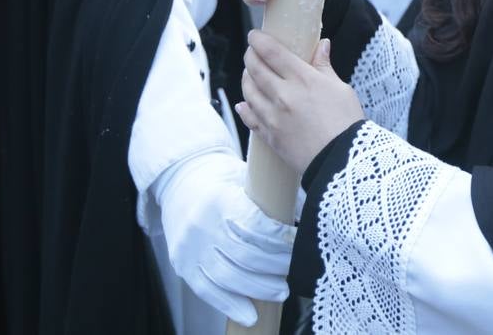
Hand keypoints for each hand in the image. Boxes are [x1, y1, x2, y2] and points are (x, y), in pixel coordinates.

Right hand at [155, 150, 294, 326]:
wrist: (180, 180)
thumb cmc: (223, 179)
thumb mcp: (248, 176)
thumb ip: (275, 195)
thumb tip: (311, 212)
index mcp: (221, 199)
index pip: (256, 226)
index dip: (281, 239)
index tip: (298, 242)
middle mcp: (203, 225)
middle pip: (244, 256)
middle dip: (275, 267)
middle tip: (293, 270)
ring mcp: (190, 248)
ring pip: (227, 277)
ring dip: (259, 289)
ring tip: (282, 292)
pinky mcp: (183, 265)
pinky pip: (207, 291)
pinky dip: (230, 305)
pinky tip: (250, 316)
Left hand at [237, 33, 364, 175]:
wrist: (342, 159)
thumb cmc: (347, 122)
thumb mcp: (341, 88)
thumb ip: (325, 66)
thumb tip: (322, 45)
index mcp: (303, 79)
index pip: (272, 53)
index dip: (259, 41)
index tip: (255, 35)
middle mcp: (283, 95)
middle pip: (255, 70)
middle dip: (250, 56)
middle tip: (251, 52)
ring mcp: (273, 116)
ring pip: (248, 92)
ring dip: (246, 79)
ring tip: (249, 74)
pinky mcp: (270, 136)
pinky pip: (250, 118)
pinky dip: (245, 108)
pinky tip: (244, 103)